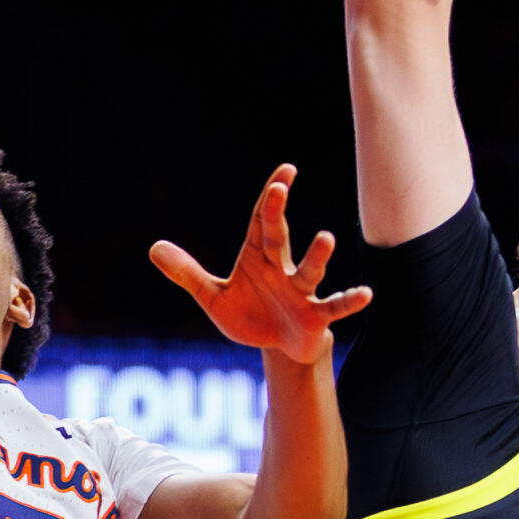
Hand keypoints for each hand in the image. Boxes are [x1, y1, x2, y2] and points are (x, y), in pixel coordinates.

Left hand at [150, 166, 370, 366]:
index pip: (260, 221)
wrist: (279, 347)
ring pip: (309, 270)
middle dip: (277, 212)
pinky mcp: (315, 316)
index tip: (284, 171)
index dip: (268, 198)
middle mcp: (281, 268)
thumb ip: (187, 273)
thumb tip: (153, 247)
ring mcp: (300, 291)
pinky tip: (365, 293)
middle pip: (278, 236)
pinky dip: (349, 300)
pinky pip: (334, 306)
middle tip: (279, 185)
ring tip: (327, 237)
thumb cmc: (250, 314)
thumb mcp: (213, 297)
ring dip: (318, 255)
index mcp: (258, 257)